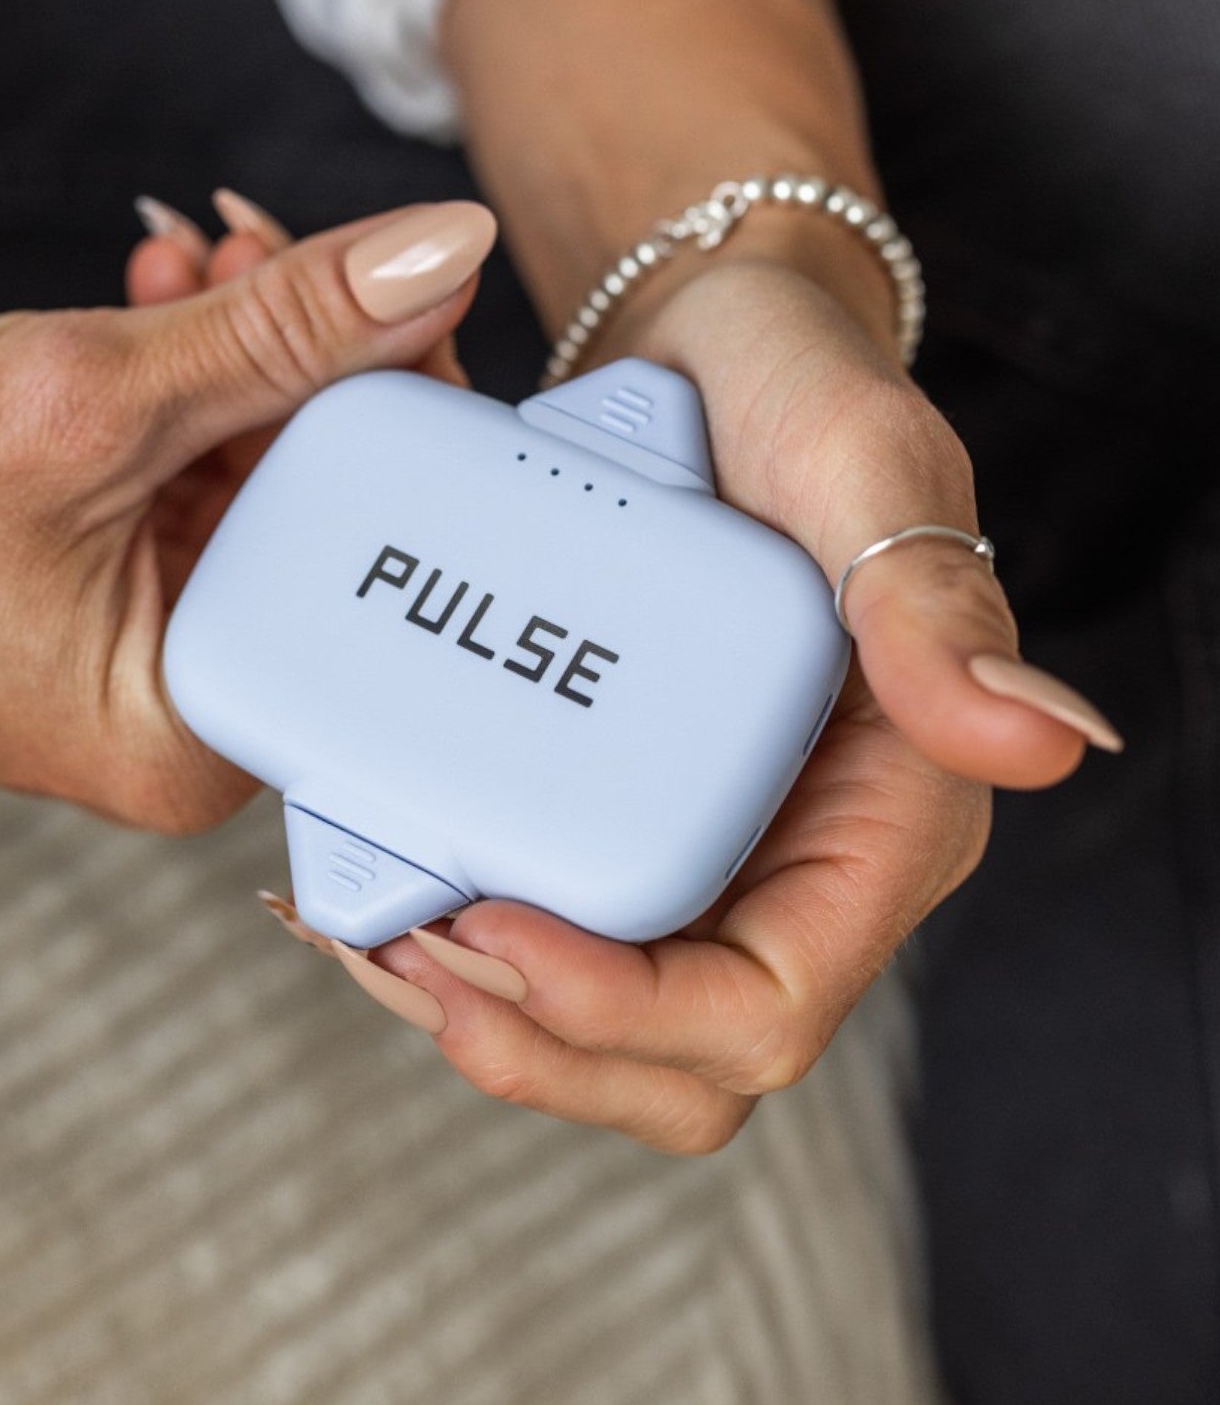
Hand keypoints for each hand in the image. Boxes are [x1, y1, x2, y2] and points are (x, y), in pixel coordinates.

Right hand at [0, 197, 494, 830]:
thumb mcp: (84, 396)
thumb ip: (283, 328)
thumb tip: (442, 250)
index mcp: (192, 736)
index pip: (375, 565)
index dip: (404, 414)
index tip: (405, 293)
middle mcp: (177, 717)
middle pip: (322, 514)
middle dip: (308, 363)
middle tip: (269, 249)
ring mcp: (129, 653)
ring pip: (251, 479)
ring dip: (242, 352)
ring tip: (199, 256)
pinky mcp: (89, 591)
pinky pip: (178, 478)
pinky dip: (180, 383)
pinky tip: (159, 295)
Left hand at [315, 245, 1119, 1152]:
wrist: (706, 345)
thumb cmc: (796, 391)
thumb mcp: (865, 470)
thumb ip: (932, 605)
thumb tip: (1041, 742)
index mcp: (882, 817)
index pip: (765, 1002)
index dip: (624, 1011)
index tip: (489, 929)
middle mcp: (792, 858)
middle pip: (677, 1058)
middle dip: (534, 1042)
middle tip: (402, 949)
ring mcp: (702, 844)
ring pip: (600, 1025)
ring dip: (477, 1012)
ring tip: (364, 933)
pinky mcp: (613, 806)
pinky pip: (546, 929)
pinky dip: (453, 937)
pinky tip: (365, 883)